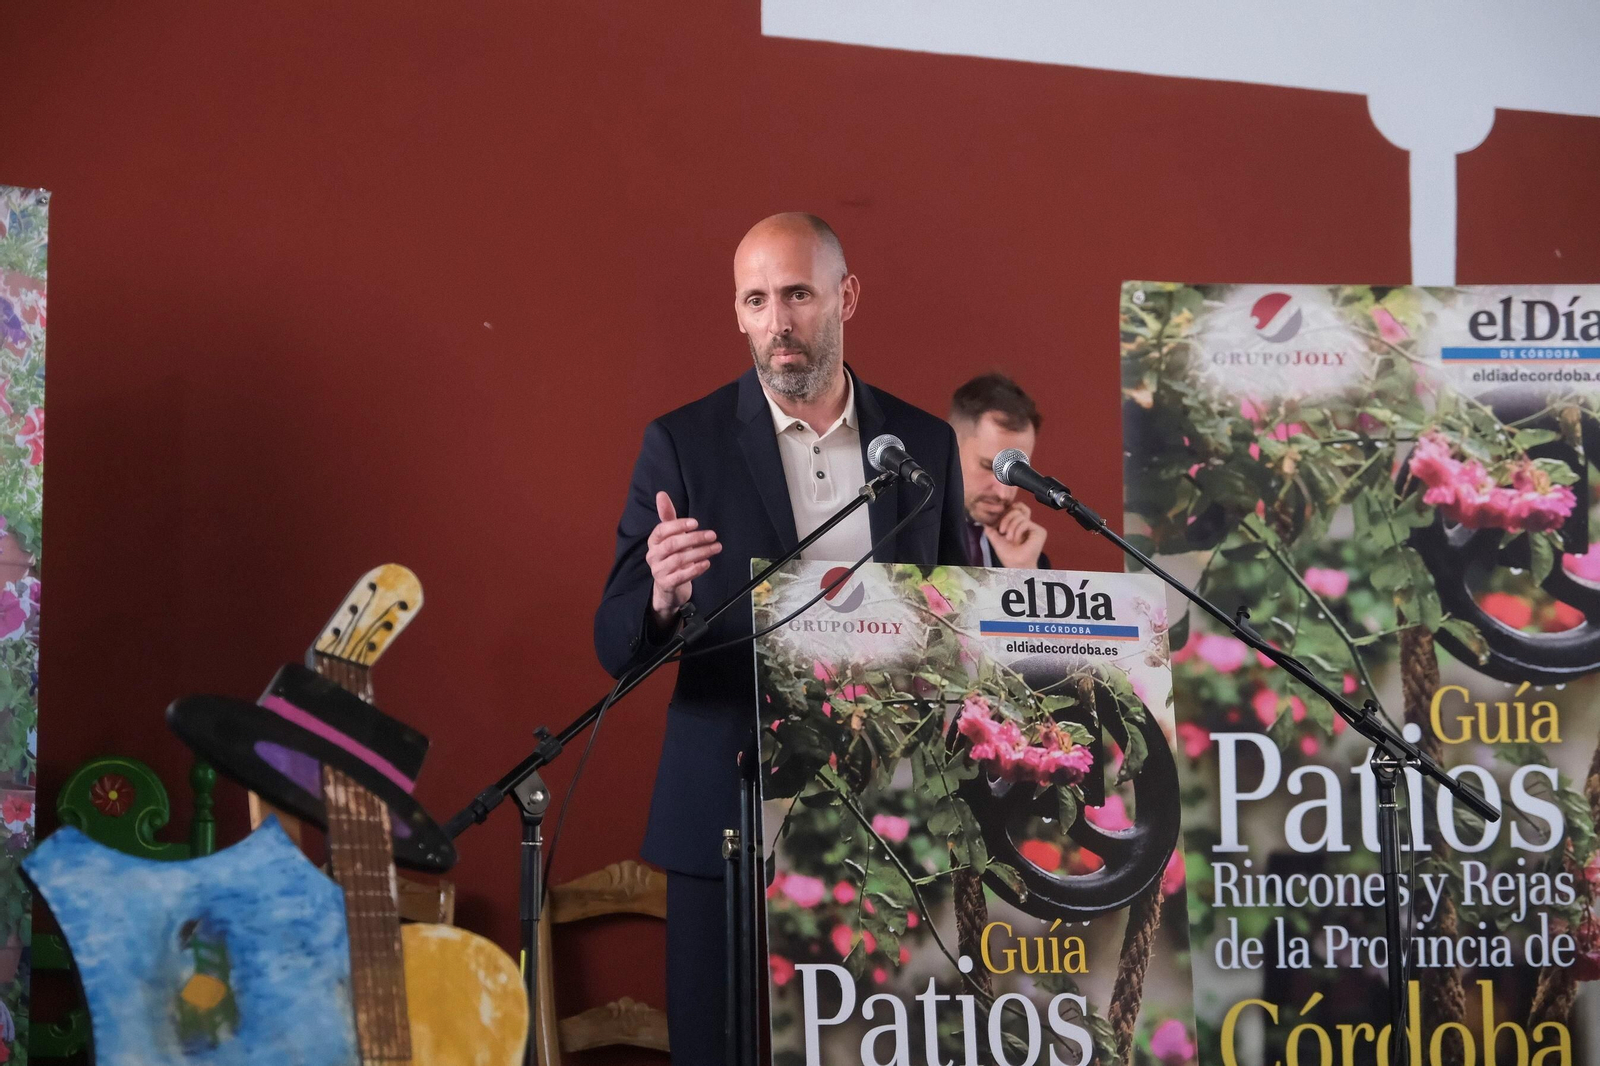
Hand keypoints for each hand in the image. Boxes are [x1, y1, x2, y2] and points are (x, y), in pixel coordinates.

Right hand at [647, 492, 720, 628]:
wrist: (668, 587)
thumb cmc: (672, 556)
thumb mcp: (671, 536)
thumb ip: (668, 516)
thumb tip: (661, 493)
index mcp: (653, 541)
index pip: (662, 530)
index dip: (678, 525)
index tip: (696, 523)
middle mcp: (653, 555)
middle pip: (672, 544)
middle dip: (694, 538)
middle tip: (713, 535)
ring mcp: (658, 571)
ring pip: (679, 560)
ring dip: (700, 552)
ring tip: (716, 548)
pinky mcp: (666, 584)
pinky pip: (681, 576)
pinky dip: (695, 569)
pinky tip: (707, 563)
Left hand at [987, 501, 1046, 568]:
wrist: (1015, 565)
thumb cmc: (1008, 555)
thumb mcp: (996, 539)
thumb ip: (990, 529)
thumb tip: (984, 521)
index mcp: (1018, 526)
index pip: (1016, 509)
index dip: (1007, 512)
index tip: (1000, 522)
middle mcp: (1027, 525)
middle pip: (1016, 510)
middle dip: (1005, 519)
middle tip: (1002, 531)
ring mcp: (1034, 528)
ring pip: (1019, 516)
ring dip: (1011, 527)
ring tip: (1009, 539)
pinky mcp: (1039, 531)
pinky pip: (1025, 522)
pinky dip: (1018, 530)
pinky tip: (1017, 540)